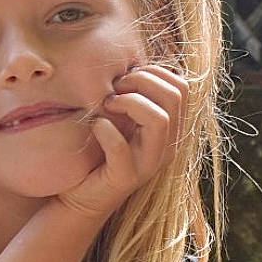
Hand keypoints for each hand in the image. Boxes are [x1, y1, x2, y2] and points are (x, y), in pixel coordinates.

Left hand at [57, 64, 187, 219]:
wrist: (80, 198)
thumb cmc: (98, 153)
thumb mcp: (120, 119)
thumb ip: (133, 96)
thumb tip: (131, 63)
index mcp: (170, 130)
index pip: (182, 87)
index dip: (154, 73)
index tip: (125, 79)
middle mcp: (167, 147)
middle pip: (175, 97)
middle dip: (141, 82)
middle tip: (114, 90)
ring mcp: (149, 164)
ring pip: (160, 119)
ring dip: (128, 102)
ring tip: (106, 106)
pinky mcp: (126, 178)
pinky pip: (121, 146)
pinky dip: (104, 129)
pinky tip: (95, 126)